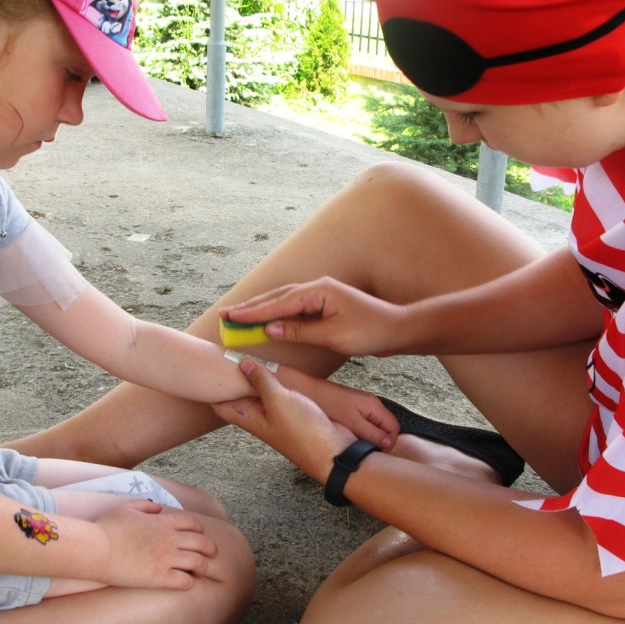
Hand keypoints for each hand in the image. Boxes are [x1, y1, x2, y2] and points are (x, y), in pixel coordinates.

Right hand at [96, 501, 217, 589]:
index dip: (199, 528)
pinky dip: (189, 582)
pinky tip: (187, 583)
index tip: (200, 533)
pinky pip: (184, 581)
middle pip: (200, 542)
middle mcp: (169, 539)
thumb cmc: (108, 527)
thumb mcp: (126, 507)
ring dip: (203, 566)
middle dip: (210, 547)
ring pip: (197, 562)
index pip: (191, 523)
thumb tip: (158, 507)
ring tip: (204, 570)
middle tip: (213, 553)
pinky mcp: (159, 577)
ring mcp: (166, 559)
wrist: (98, 548)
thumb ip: (145, 505)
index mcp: (162, 522)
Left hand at [212, 360, 354, 483]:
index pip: (220, 404)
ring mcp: (276, 413)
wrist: (334, 452)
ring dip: (255, 375)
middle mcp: (259, 415)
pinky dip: (274, 379)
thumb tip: (244, 364)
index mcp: (248, 418)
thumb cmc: (302, 431)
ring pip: (259, 391)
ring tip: (248, 351)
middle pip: (238, 395)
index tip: (203, 368)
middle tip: (225, 352)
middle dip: (231, 377)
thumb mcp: (278, 401)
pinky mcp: (293, 409)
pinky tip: (277, 365)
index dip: (209, 388)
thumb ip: (261, 381)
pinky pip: (278, 391)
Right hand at [219, 277, 407, 356]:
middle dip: (250, 307)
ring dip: (261, 309)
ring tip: (238, 316)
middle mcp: (317, 288)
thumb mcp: (333, 335)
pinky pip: (294, 307)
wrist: (399, 330)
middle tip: (225, 315)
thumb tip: (269, 328)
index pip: (277, 302)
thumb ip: (299, 330)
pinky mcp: (325, 305)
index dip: (251, 312)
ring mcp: (321, 295)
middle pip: (276, 296)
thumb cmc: (370, 332)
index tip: (229, 317)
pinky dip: (276, 313)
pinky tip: (266, 320)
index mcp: (318, 291)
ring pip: (283, 300)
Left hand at [307, 378, 398, 450]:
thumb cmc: (328, 405)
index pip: (394, 428)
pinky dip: (361, 431)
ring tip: (356, 442)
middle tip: (365, 449)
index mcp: (375, 406)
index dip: (389, 443)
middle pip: (386, 427)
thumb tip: (388, 444)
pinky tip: (349, 435)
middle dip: (380, 440)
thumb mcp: (352, 423)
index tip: (377, 452)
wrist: (308, 391)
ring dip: (370, 437)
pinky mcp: (354, 408)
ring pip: (375, 426)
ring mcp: (363, 405)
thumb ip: (372, 434)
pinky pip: (365, 423)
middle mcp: (372, 404)